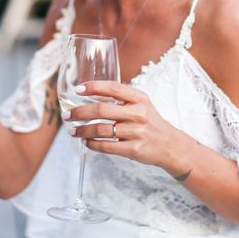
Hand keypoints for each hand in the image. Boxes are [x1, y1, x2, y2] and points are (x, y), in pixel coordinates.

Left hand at [65, 81, 184, 170]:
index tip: (77, 90)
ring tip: (73, 131)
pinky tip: (86, 142)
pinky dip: (92, 144)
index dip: (93, 87)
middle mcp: (138, 114)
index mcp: (140, 98)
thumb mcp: (142, 104)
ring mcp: (136, 132)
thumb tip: (91, 94)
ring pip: (101, 130)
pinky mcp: (134, 150)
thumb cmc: (150, 122)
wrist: (171, 146)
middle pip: (102, 110)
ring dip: (82, 130)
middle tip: (67, 115)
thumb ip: (121, 99)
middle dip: (79, 112)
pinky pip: (107, 146)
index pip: (113, 88)